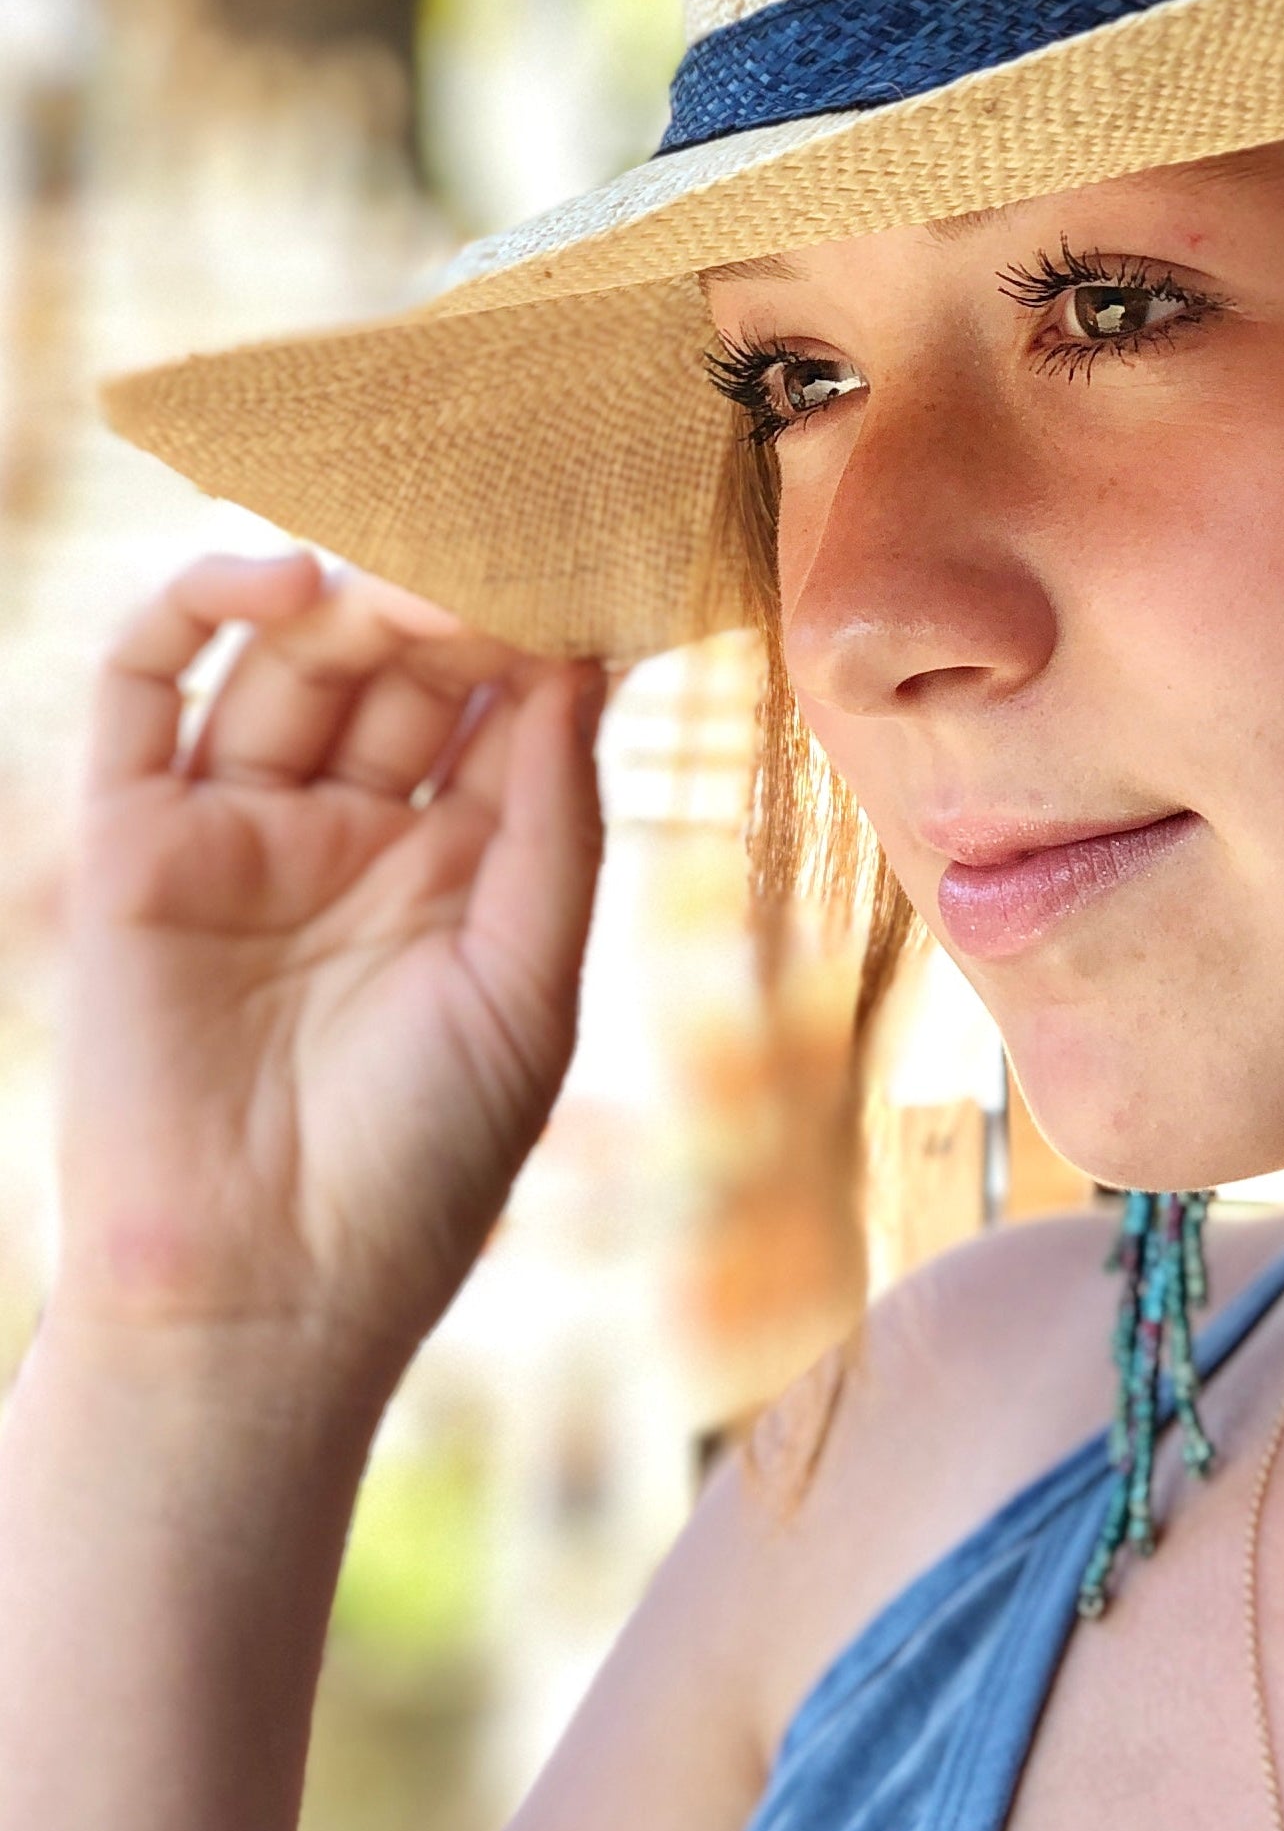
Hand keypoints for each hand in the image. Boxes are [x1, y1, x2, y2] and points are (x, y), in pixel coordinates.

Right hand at [50, 552, 605, 1379]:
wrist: (261, 1296)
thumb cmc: (420, 1170)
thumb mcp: (526, 988)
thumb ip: (550, 823)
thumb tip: (577, 662)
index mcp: (469, 865)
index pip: (510, 703)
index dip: (548, 623)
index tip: (602, 544)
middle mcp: (356, 830)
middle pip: (404, 664)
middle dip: (454, 593)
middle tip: (503, 533)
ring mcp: (242, 828)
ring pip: (289, 660)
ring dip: (349, 593)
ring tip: (411, 574)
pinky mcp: (135, 842)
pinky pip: (145, 690)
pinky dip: (197, 611)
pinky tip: (281, 583)